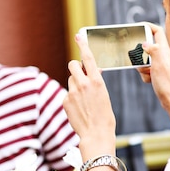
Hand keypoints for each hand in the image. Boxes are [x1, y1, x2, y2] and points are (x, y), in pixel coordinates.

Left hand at [63, 33, 115, 156]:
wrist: (95, 134)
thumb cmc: (104, 116)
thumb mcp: (104, 94)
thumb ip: (96, 81)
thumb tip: (92, 72)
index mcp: (96, 81)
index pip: (88, 58)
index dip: (82, 45)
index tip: (78, 36)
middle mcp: (83, 84)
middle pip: (73, 65)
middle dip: (76, 67)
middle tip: (80, 74)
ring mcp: (72, 92)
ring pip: (70, 80)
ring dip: (75, 84)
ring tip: (83, 99)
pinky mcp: (65, 100)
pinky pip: (67, 93)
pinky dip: (72, 98)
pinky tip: (79, 108)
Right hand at [140, 23, 169, 140]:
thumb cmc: (167, 83)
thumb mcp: (159, 64)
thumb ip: (153, 50)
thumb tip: (145, 43)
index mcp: (164, 50)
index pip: (157, 32)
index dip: (148, 26)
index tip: (138, 26)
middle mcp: (162, 55)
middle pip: (146, 47)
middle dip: (140, 55)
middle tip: (141, 62)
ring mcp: (159, 64)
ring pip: (143, 60)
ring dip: (142, 67)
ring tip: (149, 74)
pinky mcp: (156, 73)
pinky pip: (144, 70)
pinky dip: (144, 75)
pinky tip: (150, 80)